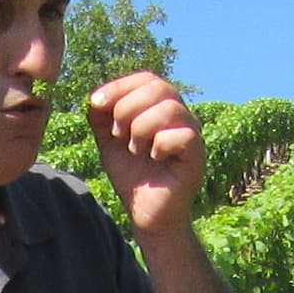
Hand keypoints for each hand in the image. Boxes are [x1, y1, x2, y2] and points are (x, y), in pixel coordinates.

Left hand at [88, 73, 202, 235]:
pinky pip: (184, 135)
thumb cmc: (132, 176)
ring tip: (135, 148)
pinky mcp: (197, 156)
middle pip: (159, 88)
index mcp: (160, 108)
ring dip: (142, 127)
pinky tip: (155, 158)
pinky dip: (161, 144)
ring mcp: (192, 134)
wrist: (146, 214)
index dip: (120, 85)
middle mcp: (180, 116)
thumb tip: (96, 97)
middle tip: (118, 133)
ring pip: (170, 109)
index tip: (96, 102)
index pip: (146, 78)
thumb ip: (101, 118)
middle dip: (128, 107)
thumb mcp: (109, 143)